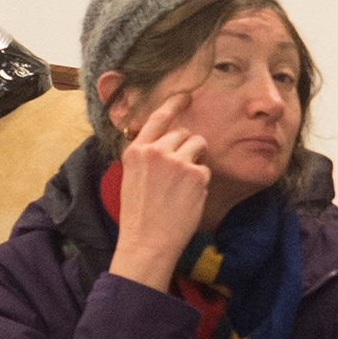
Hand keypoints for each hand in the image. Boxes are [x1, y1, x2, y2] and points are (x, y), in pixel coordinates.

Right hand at [105, 90, 213, 291]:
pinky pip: (206, 169)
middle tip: (182, 171)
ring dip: (197, 160)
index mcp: (135, 151)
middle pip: (183, 133)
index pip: (157, 118)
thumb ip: (146, 156)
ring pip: (198, 146)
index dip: (174, 103)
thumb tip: (164, 142)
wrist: (147, 242)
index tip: (186, 95)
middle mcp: (155, 151)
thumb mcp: (132, 178)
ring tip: (184, 185)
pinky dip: (201, 183)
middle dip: (187, 147)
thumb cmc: (139, 216)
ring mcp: (176, 161)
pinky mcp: (196, 174)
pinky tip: (187, 199)